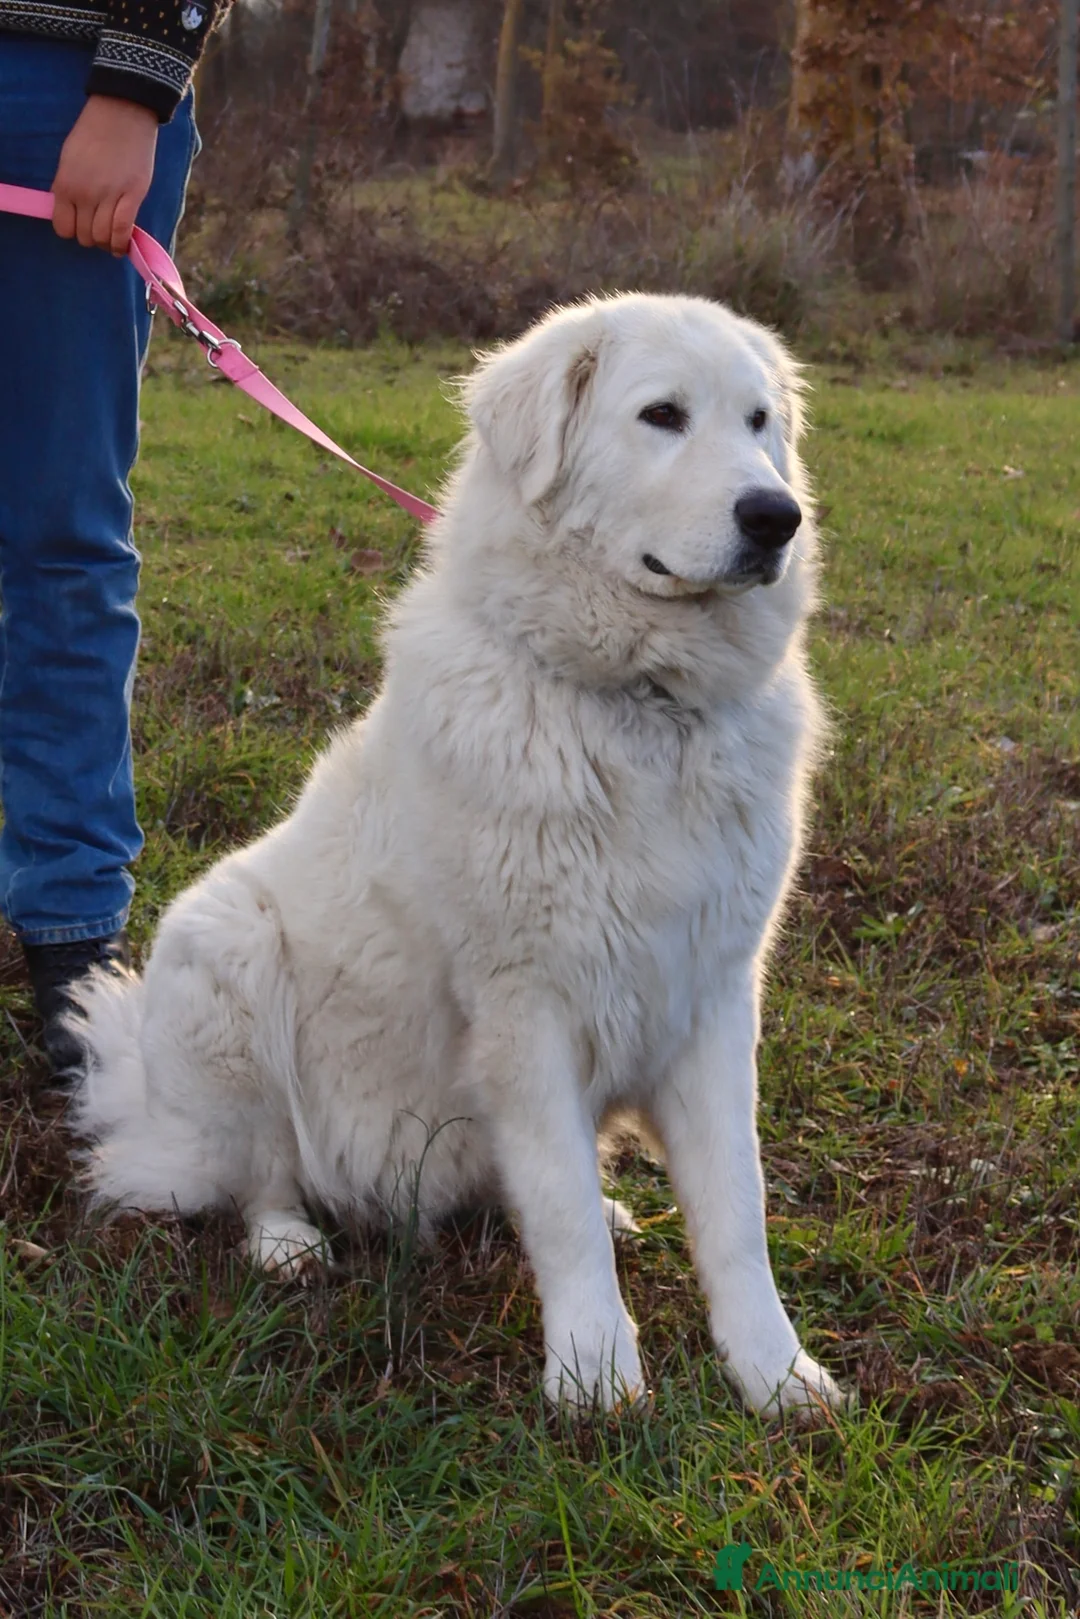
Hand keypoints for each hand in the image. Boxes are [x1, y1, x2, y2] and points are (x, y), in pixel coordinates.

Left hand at [51, 95, 157, 254]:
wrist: (122, 111)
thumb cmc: (94, 132)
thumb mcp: (69, 159)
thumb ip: (67, 187)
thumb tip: (71, 212)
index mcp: (65, 184)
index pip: (63, 227)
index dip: (73, 230)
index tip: (81, 226)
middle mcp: (84, 194)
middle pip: (85, 236)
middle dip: (92, 237)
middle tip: (100, 229)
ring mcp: (109, 196)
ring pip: (103, 238)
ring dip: (107, 243)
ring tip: (112, 237)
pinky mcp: (132, 196)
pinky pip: (123, 231)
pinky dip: (122, 243)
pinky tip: (123, 245)